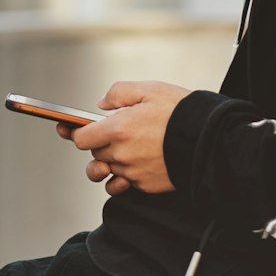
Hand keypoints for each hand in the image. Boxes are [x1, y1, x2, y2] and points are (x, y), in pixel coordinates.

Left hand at [57, 80, 189, 195]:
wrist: (208, 139)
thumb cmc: (180, 111)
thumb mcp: (149, 89)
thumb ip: (119, 93)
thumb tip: (102, 104)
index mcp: (117, 129)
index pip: (80, 138)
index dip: (74, 132)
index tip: (67, 128)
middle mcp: (121, 154)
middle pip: (94, 153)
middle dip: (99, 142)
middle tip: (115, 131)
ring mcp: (132, 172)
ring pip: (108, 171)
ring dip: (109, 162)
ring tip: (119, 153)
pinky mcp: (145, 186)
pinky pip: (124, 185)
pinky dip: (124, 178)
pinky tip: (132, 166)